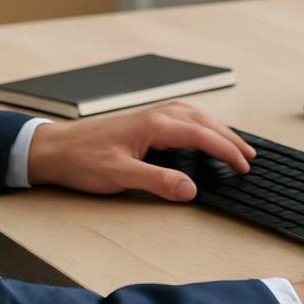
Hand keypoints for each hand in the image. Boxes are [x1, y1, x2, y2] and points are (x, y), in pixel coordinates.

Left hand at [26, 103, 255, 199]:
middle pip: (203, 122)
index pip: (201, 135)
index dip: (226, 151)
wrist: (54, 149)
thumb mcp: (120, 177)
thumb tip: (191, 189)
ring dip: (216, 129)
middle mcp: (155, 115)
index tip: (243, 166)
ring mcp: (149, 115)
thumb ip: (158, 182)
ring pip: (194, 116)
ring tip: (233, 144)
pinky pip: (181, 116)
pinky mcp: (142, 121)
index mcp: (154, 125)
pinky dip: (199, 124)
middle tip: (249, 156)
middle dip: (229, 138)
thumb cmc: (82, 161)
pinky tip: (200, 133)